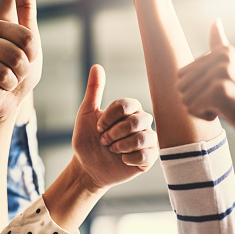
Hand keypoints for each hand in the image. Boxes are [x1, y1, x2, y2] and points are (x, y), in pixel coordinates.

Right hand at [0, 0, 41, 121]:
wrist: (6, 101)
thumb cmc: (19, 72)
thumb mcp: (30, 46)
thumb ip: (27, 16)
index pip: (27, 38)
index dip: (32, 56)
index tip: (28, 60)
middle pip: (16, 56)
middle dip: (22, 73)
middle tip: (15, 75)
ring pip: (2, 73)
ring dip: (10, 85)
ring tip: (5, 84)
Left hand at [72, 65, 157, 190]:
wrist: (86, 167)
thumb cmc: (87, 139)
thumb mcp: (86, 113)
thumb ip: (94, 90)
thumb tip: (96, 66)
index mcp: (129, 110)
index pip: (128, 104)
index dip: (110, 117)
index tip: (98, 127)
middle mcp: (141, 123)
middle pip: (138, 120)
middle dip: (115, 132)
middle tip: (103, 140)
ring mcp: (147, 140)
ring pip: (144, 137)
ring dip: (122, 145)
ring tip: (111, 150)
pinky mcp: (149, 158)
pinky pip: (147, 155)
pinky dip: (130, 158)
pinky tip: (121, 160)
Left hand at [177, 19, 234, 154]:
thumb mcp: (232, 70)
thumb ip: (219, 47)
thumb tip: (215, 21)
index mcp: (223, 51)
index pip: (181, 75)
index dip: (196, 91)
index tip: (221, 92)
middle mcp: (223, 57)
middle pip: (179, 86)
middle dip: (194, 100)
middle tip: (222, 102)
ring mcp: (222, 72)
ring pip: (184, 98)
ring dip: (200, 109)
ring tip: (224, 107)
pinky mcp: (220, 90)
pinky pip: (191, 108)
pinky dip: (204, 116)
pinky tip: (226, 114)